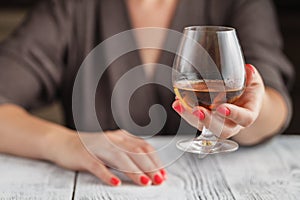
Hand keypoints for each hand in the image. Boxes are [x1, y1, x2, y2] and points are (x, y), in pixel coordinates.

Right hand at [48, 129, 165, 185]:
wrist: (63, 142)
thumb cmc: (91, 148)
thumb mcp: (113, 147)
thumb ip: (128, 153)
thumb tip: (149, 168)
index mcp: (120, 137)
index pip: (143, 147)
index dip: (155, 160)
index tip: (163, 173)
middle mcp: (111, 139)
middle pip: (135, 152)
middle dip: (149, 167)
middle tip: (158, 180)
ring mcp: (97, 146)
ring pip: (119, 158)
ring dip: (134, 171)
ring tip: (145, 182)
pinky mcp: (84, 156)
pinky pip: (97, 166)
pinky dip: (107, 175)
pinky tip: (116, 183)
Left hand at [172, 64, 264, 137]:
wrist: (243, 102)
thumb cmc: (249, 92)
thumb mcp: (254, 83)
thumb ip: (251, 77)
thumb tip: (248, 70)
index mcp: (247, 115)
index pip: (244, 118)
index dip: (234, 115)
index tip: (223, 108)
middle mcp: (232, 124)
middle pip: (221, 130)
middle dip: (207, 121)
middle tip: (197, 111)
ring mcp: (217, 124)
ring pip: (203, 127)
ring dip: (190, 117)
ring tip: (179, 105)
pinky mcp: (205, 120)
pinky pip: (194, 120)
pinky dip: (184, 111)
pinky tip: (177, 102)